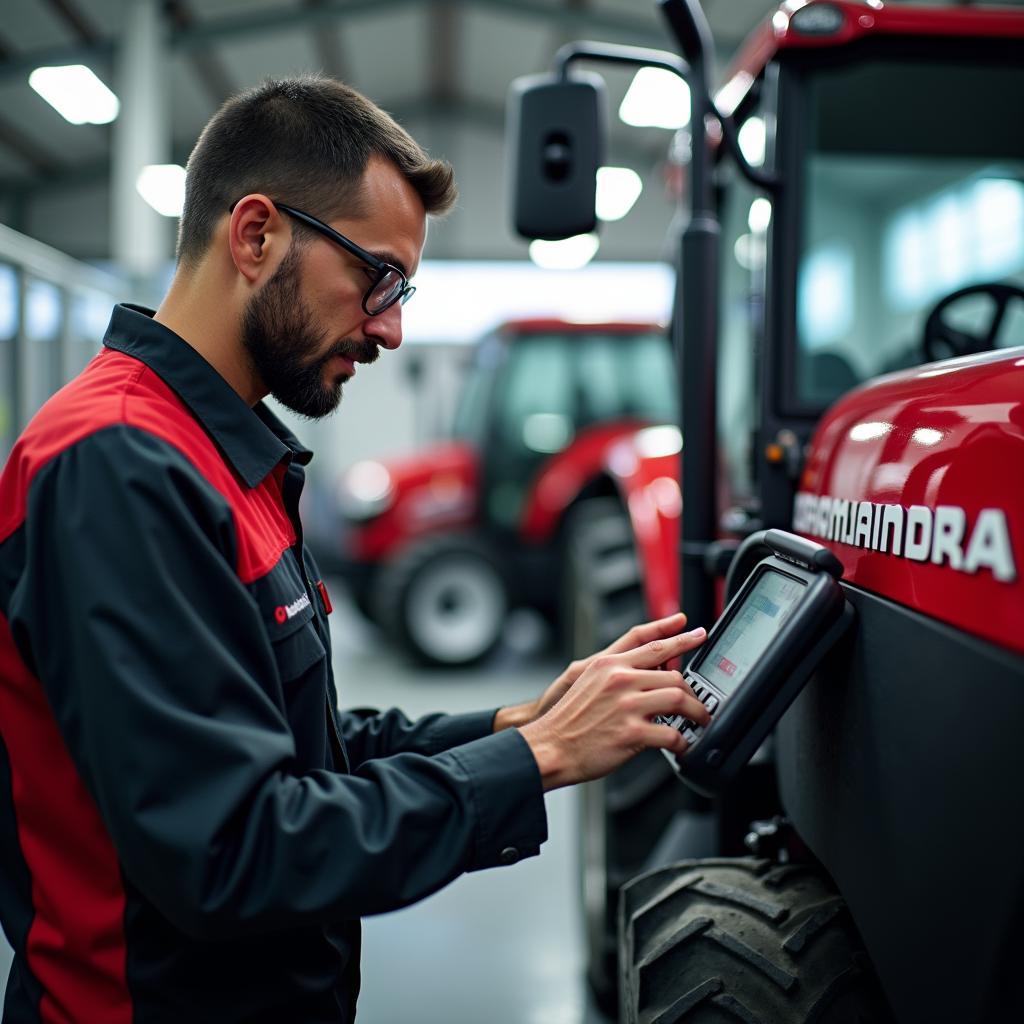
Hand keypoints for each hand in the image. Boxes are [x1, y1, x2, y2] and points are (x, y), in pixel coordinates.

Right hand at [493, 612, 695, 732]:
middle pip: (673, 675)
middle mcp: (619, 679)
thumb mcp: (585, 681)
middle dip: (693, 693)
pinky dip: (682, 742)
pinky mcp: (631, 732)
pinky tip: (681, 746)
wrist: (549, 747)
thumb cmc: (566, 720)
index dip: (678, 638)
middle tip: (699, 705)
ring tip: (699, 722)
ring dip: (695, 714)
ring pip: (678, 699)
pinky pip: (671, 734)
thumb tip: (644, 673)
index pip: (651, 645)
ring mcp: (626, 705)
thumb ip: (615, 673)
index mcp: (608, 665)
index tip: (697, 633)